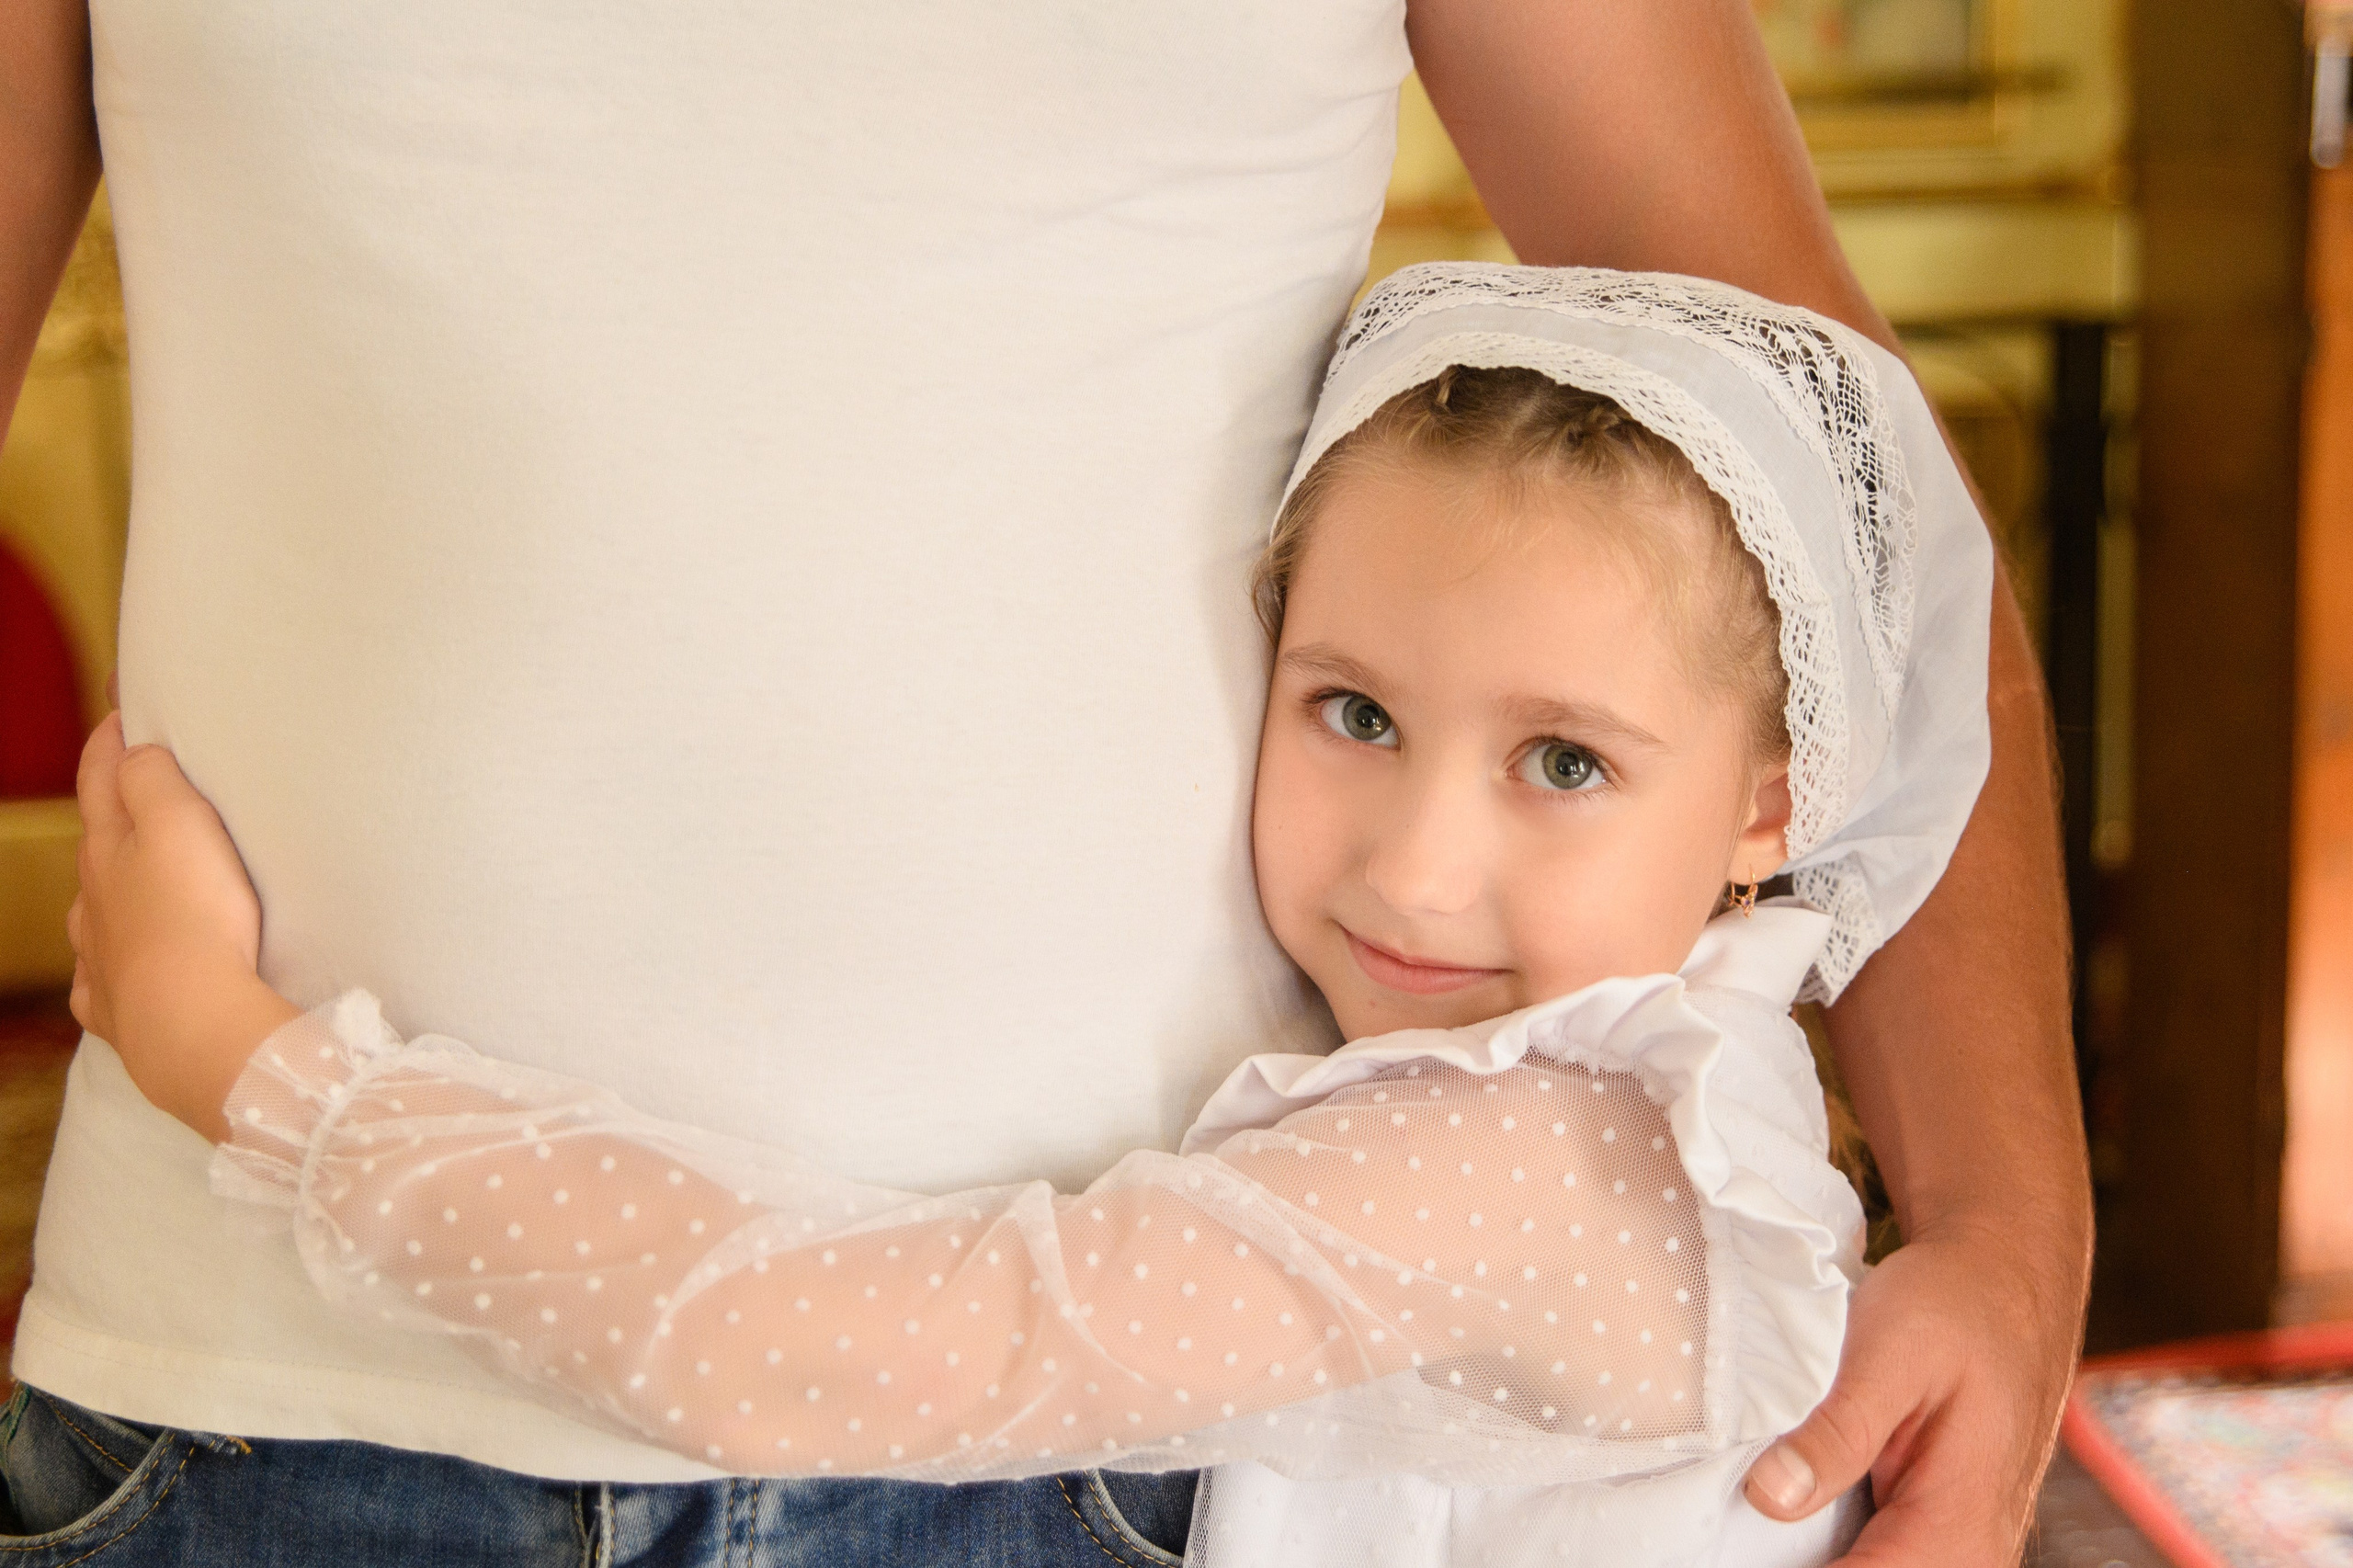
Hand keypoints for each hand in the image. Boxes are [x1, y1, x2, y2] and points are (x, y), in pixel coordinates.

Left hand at [68, 713, 300, 1141]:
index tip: (120, 714)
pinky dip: (108, 967)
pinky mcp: (117, 1008)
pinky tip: (120, 971)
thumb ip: (151, 777)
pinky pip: (102, 980)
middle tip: (135, 791)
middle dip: (111, 813)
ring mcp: (100, 956)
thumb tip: (133, 754)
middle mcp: (92, 900)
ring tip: (132, 883)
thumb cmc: (193, 917)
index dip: (109, 742)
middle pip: (95, 845)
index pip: (100, 779)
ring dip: (107, 892)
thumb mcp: (179, 822)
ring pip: (92, 913)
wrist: (189, 1022)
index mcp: (106, 849)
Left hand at [1742, 1220, 2082, 1564]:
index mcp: (1958, 1528)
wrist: (2006, 1281)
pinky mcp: (1927, 1524)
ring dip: (1802, 1550)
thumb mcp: (1892, 1354)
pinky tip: (1772, 1509)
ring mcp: (1949, 1543)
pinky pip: (1868, 1550)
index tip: (1724, 1547)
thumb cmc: (1957, 1308)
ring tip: (1737, 1521)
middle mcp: (1965, 1554)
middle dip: (1786, 1557)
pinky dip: (1817, 1538)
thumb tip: (1770, 1498)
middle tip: (1720, 1530)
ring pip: (1861, 1564)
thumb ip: (1838, 1433)